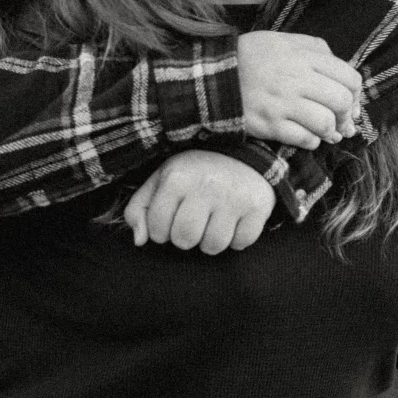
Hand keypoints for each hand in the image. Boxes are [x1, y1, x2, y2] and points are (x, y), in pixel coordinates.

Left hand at [124, 152, 275, 254]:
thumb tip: (139, 241)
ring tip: (213, 221)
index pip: (157, 230)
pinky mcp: (258, 206)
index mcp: (176, 178)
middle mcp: (205, 185)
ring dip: (210, 240)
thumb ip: (138, 209)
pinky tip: (234, 220)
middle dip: (186, 237)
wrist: (241, 151)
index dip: (162, 231)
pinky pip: (241, 243)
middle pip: (185, 240)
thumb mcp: (161, 180)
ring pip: (213, 245)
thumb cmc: (194, 172)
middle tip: (193, 221)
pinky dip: (237, 238)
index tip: (171, 218)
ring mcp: (234, 196)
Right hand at [237, 31, 361, 149]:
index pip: (349, 78)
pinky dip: (312, 141)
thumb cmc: (251, 57)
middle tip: (342, 121)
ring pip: (325, 123)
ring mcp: (282, 104)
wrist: (214, 76)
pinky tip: (309, 137)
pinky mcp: (270, 125)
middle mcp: (296, 79)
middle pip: (341, 102)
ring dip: (331, 131)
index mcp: (303, 57)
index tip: (351, 103)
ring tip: (328, 132)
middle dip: (346, 115)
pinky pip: (304, 139)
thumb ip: (316, 49)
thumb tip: (342, 75)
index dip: (356, 94)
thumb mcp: (283, 40)